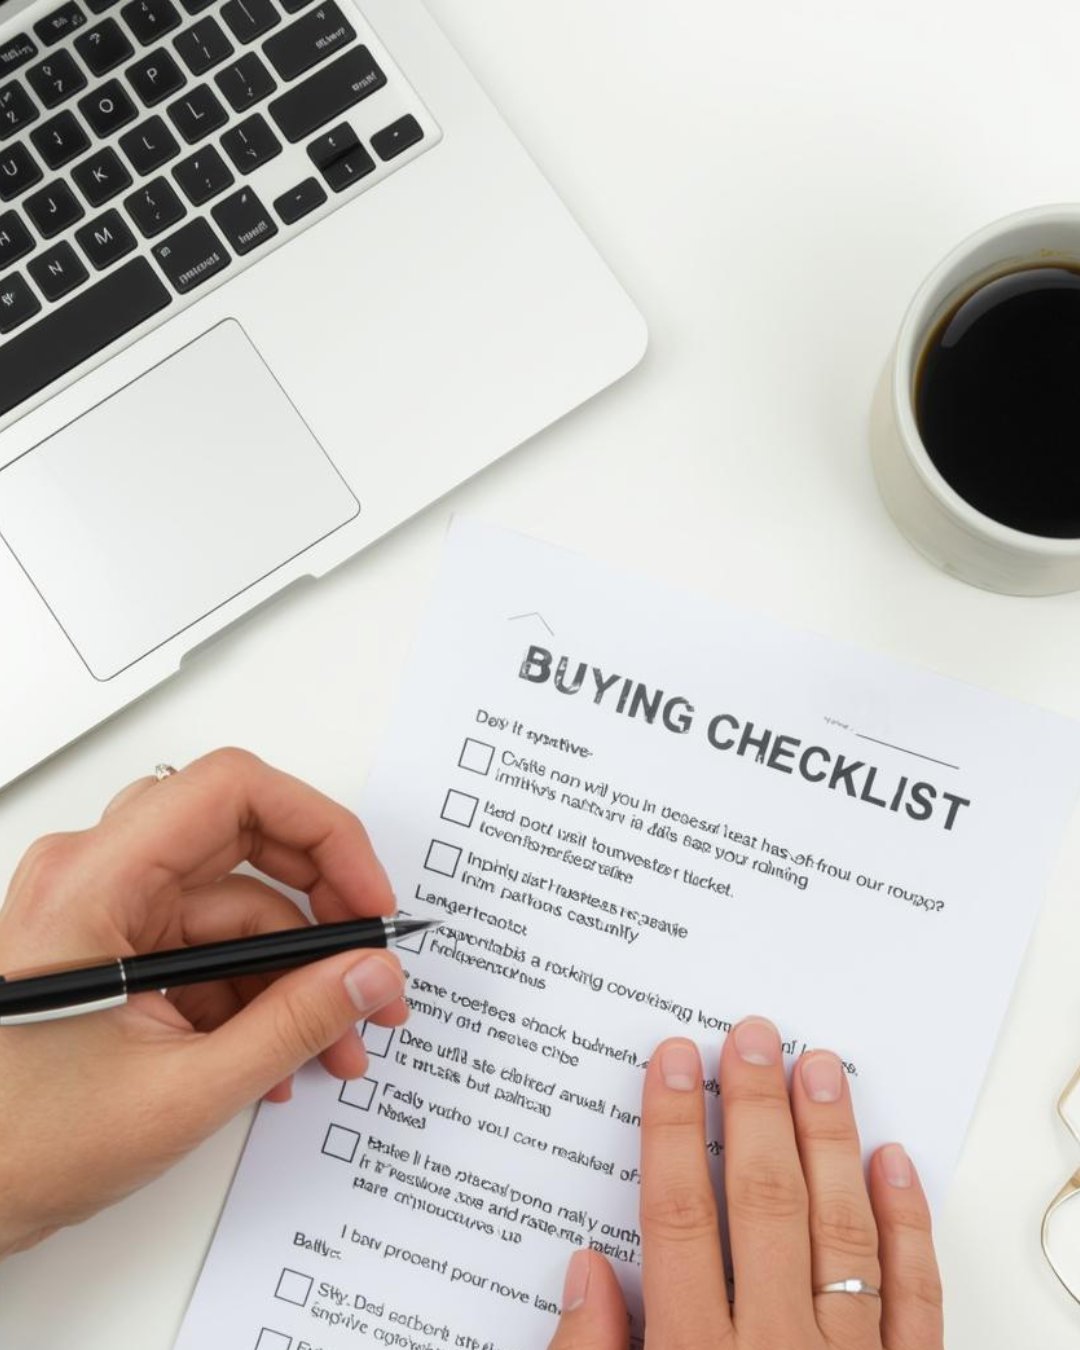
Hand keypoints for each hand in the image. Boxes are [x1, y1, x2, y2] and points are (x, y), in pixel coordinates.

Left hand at [0, 748, 407, 1256]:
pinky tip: (279, 1050)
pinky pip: (213, 943)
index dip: (319, 830)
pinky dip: (258, 993)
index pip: (231, 791)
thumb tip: (367, 974)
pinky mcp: (119, 946)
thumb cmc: (20, 1143)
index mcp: (93, 883)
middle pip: (244, 842)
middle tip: (367, 959)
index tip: (366, 894)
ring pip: (238, 903)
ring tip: (331, 1038)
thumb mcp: (182, 1090)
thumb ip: (294, 1023)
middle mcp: (97, 876)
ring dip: (296, 971)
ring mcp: (108, 911)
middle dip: (323, 909)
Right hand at [548, 1018, 942, 1349]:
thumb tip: (585, 1273)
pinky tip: (894, 1165)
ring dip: (833, 1142)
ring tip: (824, 1069)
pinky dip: (908, 1230)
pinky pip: (917, 1305)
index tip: (673, 1062)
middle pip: (765, 1206)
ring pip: (844, 1236)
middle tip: (755, 1034)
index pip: (679, 1218)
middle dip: (757, 1110)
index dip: (673, 1131)